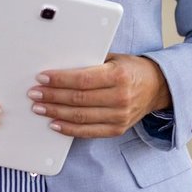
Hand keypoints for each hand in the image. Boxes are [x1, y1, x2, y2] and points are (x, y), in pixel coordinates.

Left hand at [27, 53, 170, 138]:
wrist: (157, 87)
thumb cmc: (131, 70)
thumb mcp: (114, 59)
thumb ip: (90, 63)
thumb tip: (60, 65)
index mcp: (118, 76)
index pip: (82, 79)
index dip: (60, 80)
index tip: (42, 77)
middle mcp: (120, 98)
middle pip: (78, 99)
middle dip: (52, 96)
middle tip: (35, 94)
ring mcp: (119, 116)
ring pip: (80, 117)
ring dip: (55, 113)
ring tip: (39, 108)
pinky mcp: (117, 129)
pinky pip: (88, 132)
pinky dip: (69, 129)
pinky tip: (54, 124)